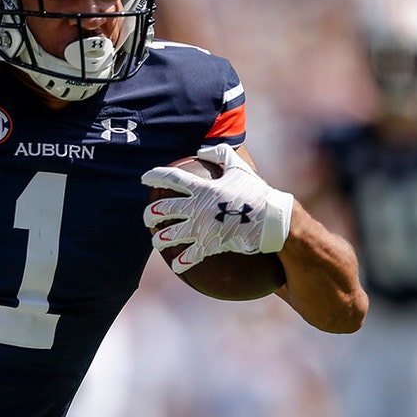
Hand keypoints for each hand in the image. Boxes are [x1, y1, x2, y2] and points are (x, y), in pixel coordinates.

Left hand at [141, 143, 293, 271]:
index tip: (144, 179)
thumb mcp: (239, 167)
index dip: (154, 177)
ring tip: (157, 241)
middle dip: (150, 214)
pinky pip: (190, 256)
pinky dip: (181, 263)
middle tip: (148, 217)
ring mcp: (201, 227)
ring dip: (159, 240)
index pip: (171, 178)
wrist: (272, 219)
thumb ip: (220, 154)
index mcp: (202, 187)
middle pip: (163, 209)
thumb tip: (202, 149)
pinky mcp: (210, 245)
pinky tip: (177, 267)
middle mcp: (197, 207)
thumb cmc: (257, 192)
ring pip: (170, 235)